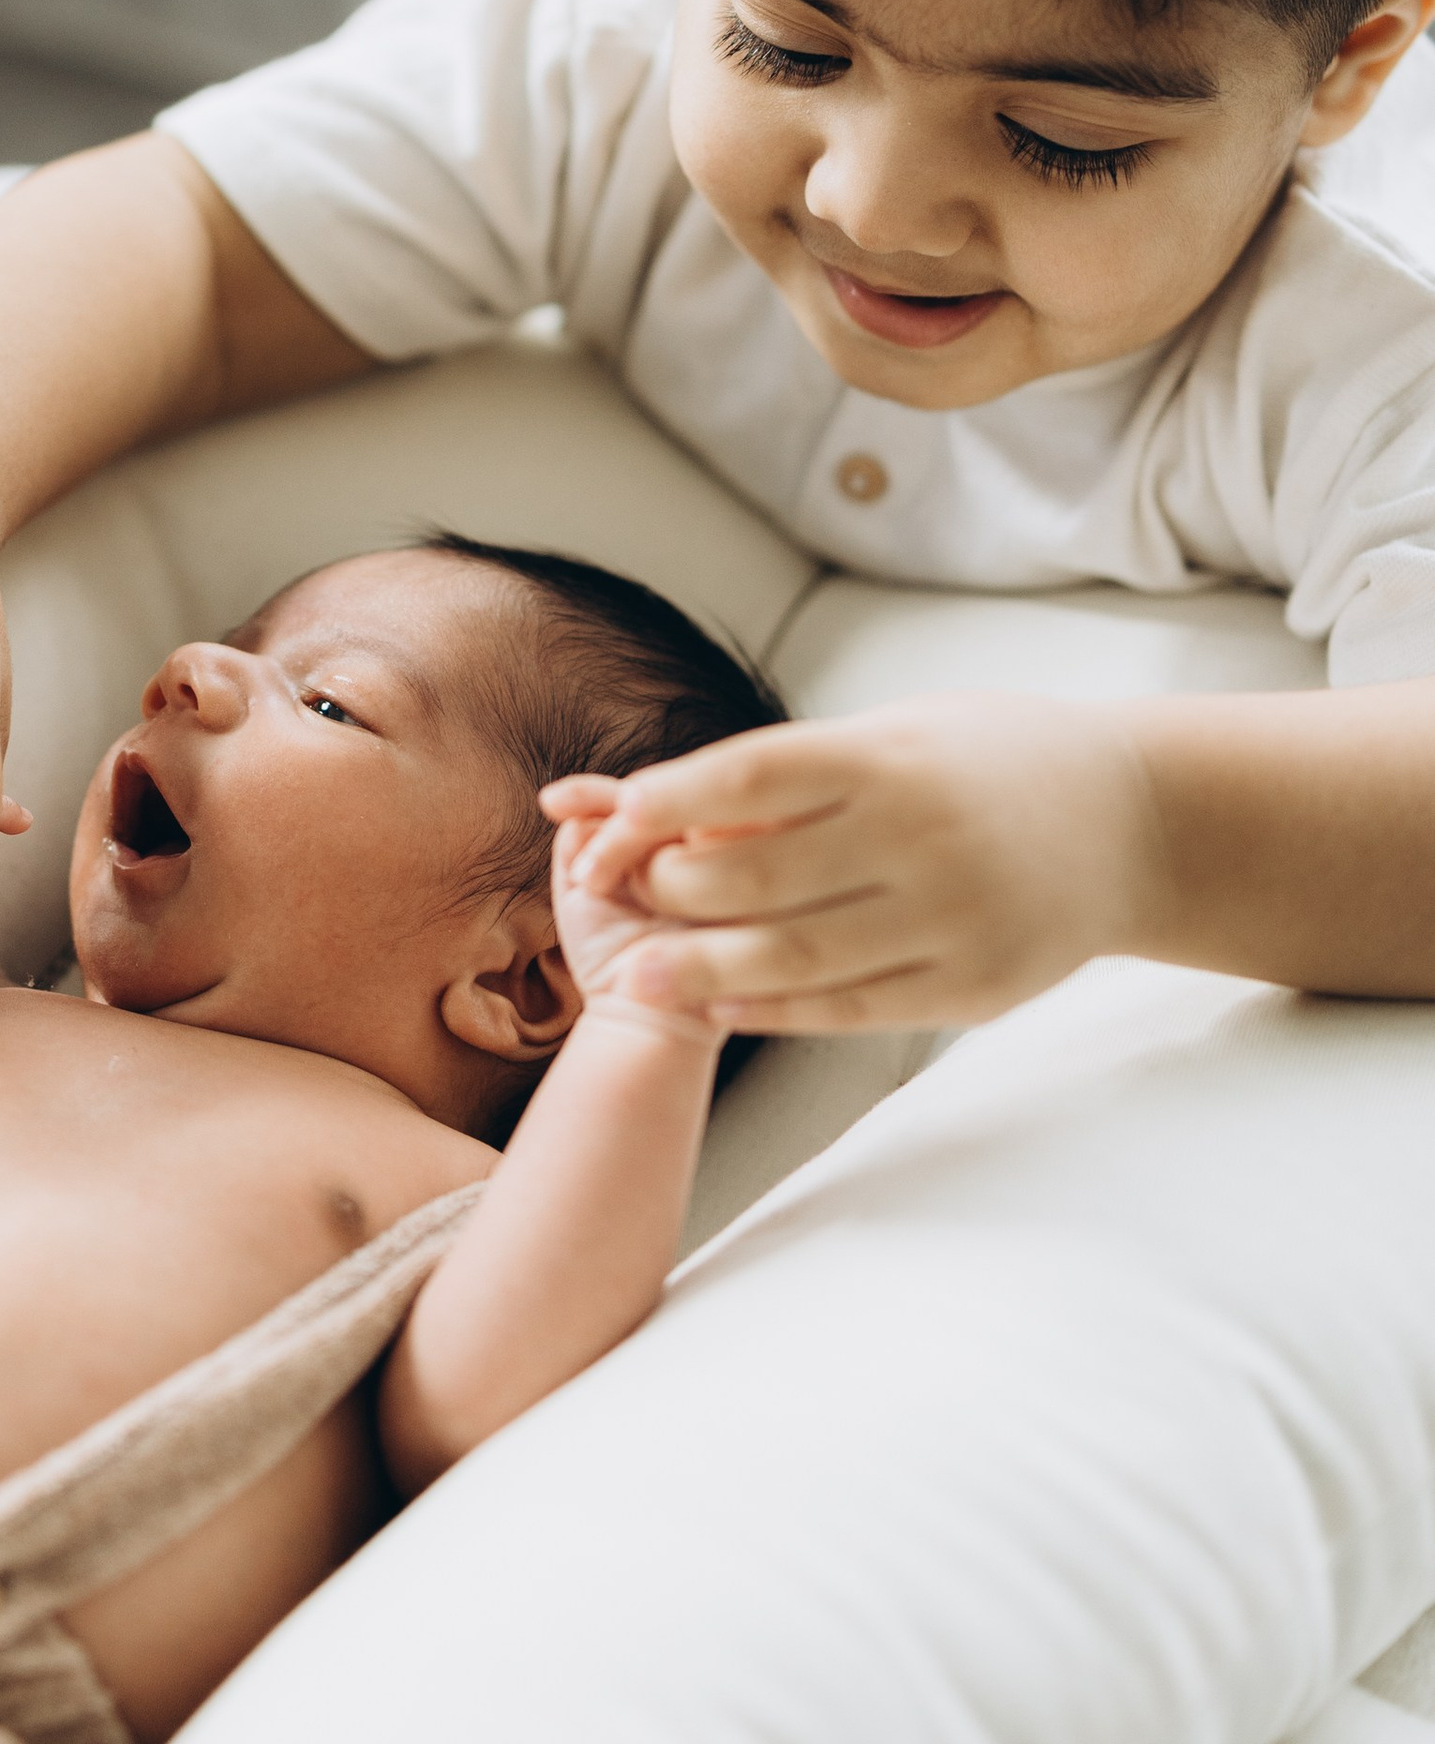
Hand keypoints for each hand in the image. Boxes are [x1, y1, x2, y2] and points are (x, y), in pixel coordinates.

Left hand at [553, 695, 1160, 1031]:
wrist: (1135, 821)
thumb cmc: (985, 761)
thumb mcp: (898, 735)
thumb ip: (788, 774)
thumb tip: (647, 802)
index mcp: (893, 757)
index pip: (755, 774)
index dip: (670, 801)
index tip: (608, 817)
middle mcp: (920, 837)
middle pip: (761, 872)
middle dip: (672, 889)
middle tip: (613, 898)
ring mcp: (951, 918)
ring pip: (798, 954)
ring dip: (704, 969)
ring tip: (638, 978)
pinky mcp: (973, 987)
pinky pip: (854, 1007)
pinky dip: (778, 1008)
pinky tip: (724, 1004)